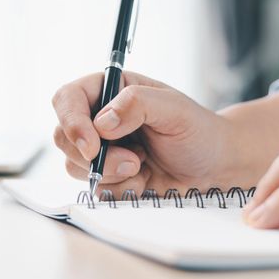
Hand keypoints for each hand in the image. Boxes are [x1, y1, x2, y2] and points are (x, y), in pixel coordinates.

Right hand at [51, 71, 236, 195]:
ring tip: (143, 165)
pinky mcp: (106, 176)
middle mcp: (97, 118)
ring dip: (110, 173)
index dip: (72, 122)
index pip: (68, 99)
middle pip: (63, 136)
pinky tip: (144, 179)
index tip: (91, 146)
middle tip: (133, 160)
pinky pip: (94, 188)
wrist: (214, 166)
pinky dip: (120, 189)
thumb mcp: (174, 108)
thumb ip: (136, 104)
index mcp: (109, 90)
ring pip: (74, 165)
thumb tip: (102, 122)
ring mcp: (100, 149)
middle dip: (93, 156)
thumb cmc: (197, 129)